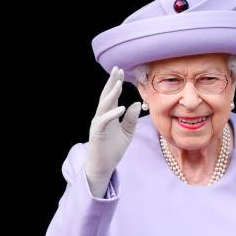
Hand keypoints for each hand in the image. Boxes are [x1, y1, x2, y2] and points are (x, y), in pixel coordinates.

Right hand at [85, 66, 141, 194]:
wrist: (104, 166)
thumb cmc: (113, 150)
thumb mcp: (127, 133)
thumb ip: (131, 119)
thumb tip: (137, 103)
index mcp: (108, 115)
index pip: (111, 97)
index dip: (115, 84)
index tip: (121, 72)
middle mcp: (101, 117)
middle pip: (106, 96)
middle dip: (111, 83)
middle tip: (117, 69)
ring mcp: (98, 124)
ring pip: (104, 105)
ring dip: (111, 94)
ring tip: (119, 83)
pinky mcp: (98, 133)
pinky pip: (104, 121)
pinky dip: (112, 114)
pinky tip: (121, 107)